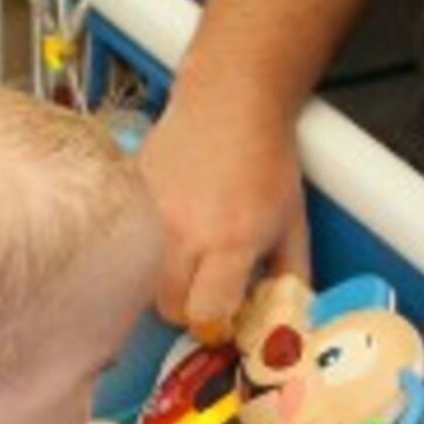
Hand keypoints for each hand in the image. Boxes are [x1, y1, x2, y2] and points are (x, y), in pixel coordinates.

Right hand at [138, 91, 307, 338]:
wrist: (230, 102)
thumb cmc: (266, 161)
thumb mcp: (294, 223)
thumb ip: (291, 276)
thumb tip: (288, 320)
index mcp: (230, 243)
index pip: (204, 314)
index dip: (214, 320)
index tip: (223, 312)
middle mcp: (185, 233)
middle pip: (168, 306)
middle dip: (187, 307)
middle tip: (204, 288)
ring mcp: (152, 215)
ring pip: (144, 278)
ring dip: (165, 280)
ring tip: (187, 256)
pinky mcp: (131, 196)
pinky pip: (129, 243)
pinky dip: (145, 247)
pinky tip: (170, 226)